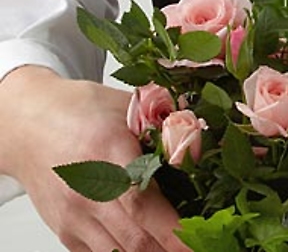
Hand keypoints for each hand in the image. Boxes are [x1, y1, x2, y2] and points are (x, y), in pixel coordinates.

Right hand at [0, 66, 190, 251]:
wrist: (30, 125)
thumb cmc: (80, 110)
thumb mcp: (127, 106)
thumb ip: (165, 125)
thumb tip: (202, 143)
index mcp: (107, 150)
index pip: (142, 202)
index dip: (174, 229)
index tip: (200, 237)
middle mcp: (87, 190)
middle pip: (134, 240)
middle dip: (172, 248)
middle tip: (200, 243)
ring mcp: (73, 216)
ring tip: (177, 244)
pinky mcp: (66, 231)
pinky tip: (148, 243)